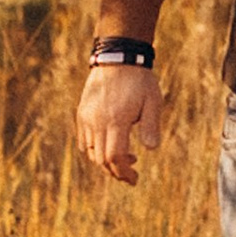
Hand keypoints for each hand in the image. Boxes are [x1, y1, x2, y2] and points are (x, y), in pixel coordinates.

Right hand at [76, 61, 160, 185]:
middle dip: (116, 172)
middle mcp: (98, 121)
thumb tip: (151, 149)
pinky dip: (93, 151)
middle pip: (101, 159)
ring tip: (125, 159)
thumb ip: (151, 126)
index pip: (114, 157)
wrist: (118, 57)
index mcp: (116, 120)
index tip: (134, 178)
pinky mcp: (82, 113)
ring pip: (91, 152)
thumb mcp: (153, 101)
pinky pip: (83, 141)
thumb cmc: (140, 80)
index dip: (124, 172)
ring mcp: (87, 118)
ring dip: (105, 162)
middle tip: (131, 175)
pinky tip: (108, 147)